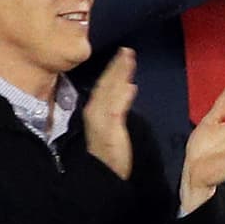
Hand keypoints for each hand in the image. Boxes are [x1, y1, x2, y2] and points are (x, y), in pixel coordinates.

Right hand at [83, 47, 137, 179]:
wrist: (102, 174)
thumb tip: (130, 86)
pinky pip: (116, 109)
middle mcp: (94, 110)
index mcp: (93, 108)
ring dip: (119, 75)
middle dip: (116, 66)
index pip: (103, 84)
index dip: (112, 68)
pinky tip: (131, 86)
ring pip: (110, 92)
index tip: (121, 54)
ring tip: (128, 59)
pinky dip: (122, 97)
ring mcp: (100, 119)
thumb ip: (117, 105)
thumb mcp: (109, 124)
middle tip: (126, 50)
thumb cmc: (107, 150)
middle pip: (106, 84)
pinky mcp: (110, 130)